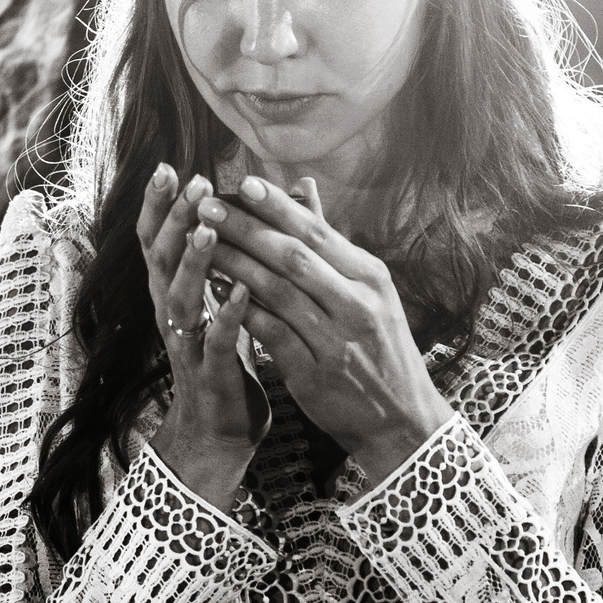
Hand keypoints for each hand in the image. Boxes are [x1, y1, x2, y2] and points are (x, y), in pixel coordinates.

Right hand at [139, 166, 269, 509]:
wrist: (220, 430)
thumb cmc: (226, 357)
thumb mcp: (228, 300)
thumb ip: (238, 255)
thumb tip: (259, 203)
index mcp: (174, 293)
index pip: (158, 241)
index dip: (160, 206)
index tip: (170, 167)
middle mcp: (171, 313)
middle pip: (160, 260)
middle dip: (173, 220)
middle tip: (191, 183)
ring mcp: (186, 343)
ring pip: (180, 297)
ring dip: (193, 262)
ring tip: (209, 230)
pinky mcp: (208, 372)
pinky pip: (214, 341)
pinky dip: (225, 315)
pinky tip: (241, 291)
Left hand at [195, 176, 452, 481]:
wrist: (401, 419)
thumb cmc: (378, 347)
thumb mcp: (369, 291)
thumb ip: (330, 242)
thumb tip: (304, 186)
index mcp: (370, 277)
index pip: (317, 232)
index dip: (276, 208)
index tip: (241, 183)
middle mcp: (356, 303)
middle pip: (293, 256)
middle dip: (247, 229)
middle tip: (208, 207)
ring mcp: (336, 339)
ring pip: (277, 292)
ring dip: (235, 264)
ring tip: (201, 244)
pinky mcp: (315, 373)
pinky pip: (271, 333)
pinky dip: (242, 310)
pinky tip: (215, 293)